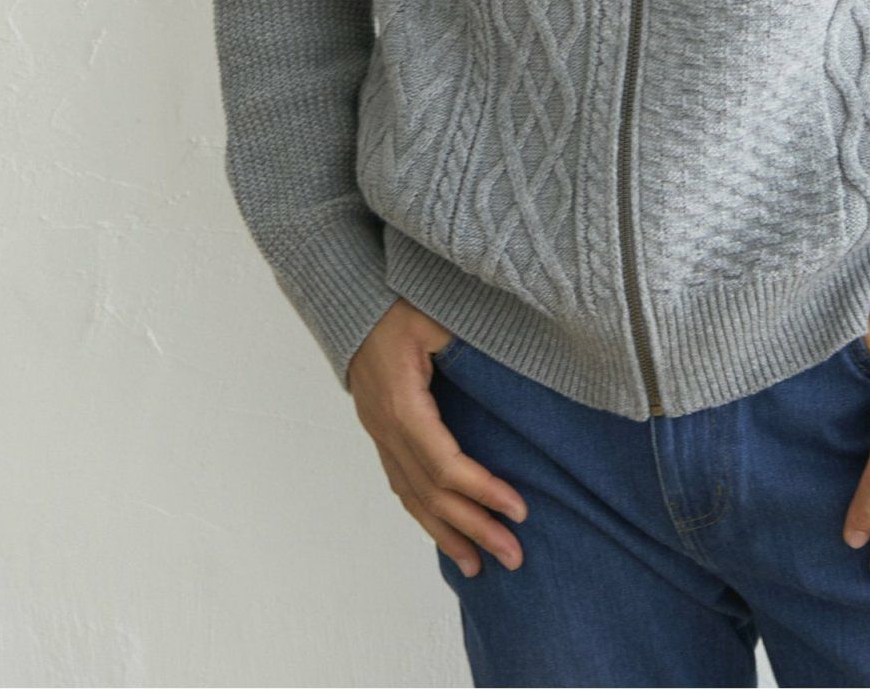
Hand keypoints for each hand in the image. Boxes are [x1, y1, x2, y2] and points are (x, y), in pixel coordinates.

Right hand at [348, 299, 528, 577]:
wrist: (350, 302)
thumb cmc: (395, 304)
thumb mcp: (431, 315)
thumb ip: (460, 340)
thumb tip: (503, 356)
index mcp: (402, 402)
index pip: (444, 463)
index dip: (481, 490)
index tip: (519, 509)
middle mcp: (386, 427)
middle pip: (431, 492)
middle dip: (474, 527)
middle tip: (513, 556)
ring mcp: (380, 434)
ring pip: (413, 497)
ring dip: (448, 534)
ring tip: (479, 568)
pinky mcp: (381, 434)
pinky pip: (402, 485)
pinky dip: (425, 516)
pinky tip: (445, 536)